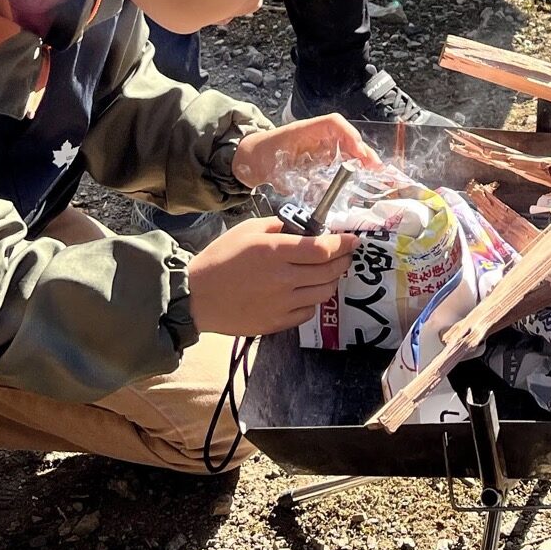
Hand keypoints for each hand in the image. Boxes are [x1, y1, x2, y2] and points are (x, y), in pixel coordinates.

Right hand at [187, 215, 357, 336]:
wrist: (198, 297)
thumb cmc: (220, 259)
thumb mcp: (246, 231)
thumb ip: (277, 226)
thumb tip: (304, 227)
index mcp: (273, 251)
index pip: (322, 248)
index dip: (342, 243)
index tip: (352, 239)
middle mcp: (282, 278)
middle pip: (328, 270)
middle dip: (343, 260)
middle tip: (345, 254)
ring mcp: (282, 303)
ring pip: (323, 292)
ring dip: (331, 280)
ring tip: (328, 272)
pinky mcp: (278, 322)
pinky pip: (308, 311)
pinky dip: (313, 299)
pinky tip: (306, 291)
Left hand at [232, 115, 380, 192]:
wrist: (249, 158)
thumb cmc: (260, 156)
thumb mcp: (272, 165)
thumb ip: (289, 178)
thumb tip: (310, 191)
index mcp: (305, 130)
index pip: (333, 124)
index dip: (350, 136)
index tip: (360, 153)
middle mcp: (316, 135)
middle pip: (345, 136)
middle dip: (362, 151)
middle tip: (376, 168)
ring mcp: (318, 146)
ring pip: (346, 148)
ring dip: (361, 159)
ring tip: (374, 173)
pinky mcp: (318, 158)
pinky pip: (339, 159)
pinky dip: (352, 167)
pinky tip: (360, 179)